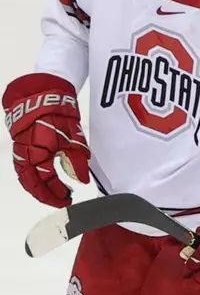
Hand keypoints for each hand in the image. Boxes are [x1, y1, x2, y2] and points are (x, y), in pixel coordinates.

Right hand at [3, 73, 89, 205]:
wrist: (42, 94)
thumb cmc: (57, 114)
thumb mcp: (73, 139)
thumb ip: (76, 161)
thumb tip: (82, 180)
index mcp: (36, 154)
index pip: (42, 182)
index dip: (53, 194)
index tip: (66, 200)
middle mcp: (25, 154)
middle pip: (32, 183)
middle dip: (47, 194)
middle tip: (63, 199)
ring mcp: (21, 150)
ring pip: (28, 176)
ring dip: (42, 186)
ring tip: (59, 191)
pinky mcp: (22, 145)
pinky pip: (26, 167)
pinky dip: (37, 175)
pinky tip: (50, 177)